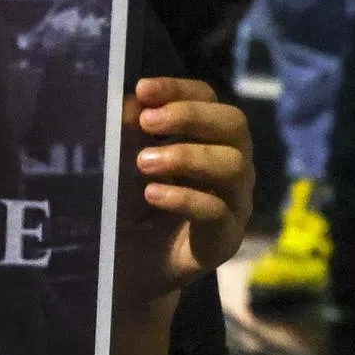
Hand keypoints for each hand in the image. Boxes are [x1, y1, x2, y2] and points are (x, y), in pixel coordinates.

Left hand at [115, 77, 253, 305]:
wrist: (127, 266)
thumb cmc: (127, 204)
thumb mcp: (120, 162)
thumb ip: (127, 132)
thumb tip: (129, 103)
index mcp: (207, 138)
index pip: (208, 98)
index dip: (179, 89)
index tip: (143, 89)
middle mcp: (229, 165)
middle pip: (234, 125)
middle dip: (190, 116)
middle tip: (149, 122)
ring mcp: (233, 203)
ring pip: (234, 166)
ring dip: (187, 156)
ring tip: (144, 162)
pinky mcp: (224, 240)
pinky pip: (217, 212)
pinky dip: (184, 198)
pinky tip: (152, 194)